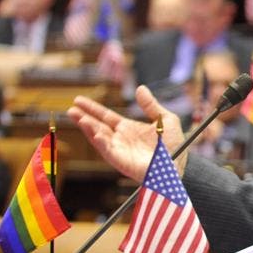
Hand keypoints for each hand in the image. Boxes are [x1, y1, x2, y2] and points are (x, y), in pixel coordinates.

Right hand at [67, 85, 185, 180]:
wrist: (181, 163)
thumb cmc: (175, 145)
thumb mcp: (165, 119)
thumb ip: (151, 105)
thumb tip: (140, 88)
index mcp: (129, 128)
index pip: (106, 117)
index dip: (93, 108)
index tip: (78, 100)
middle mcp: (121, 140)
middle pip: (98, 127)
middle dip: (84, 118)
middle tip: (71, 109)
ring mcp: (121, 151)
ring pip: (100, 139)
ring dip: (88, 129)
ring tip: (78, 117)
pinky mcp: (124, 163)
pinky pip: (110, 153)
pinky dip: (102, 144)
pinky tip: (96, 134)